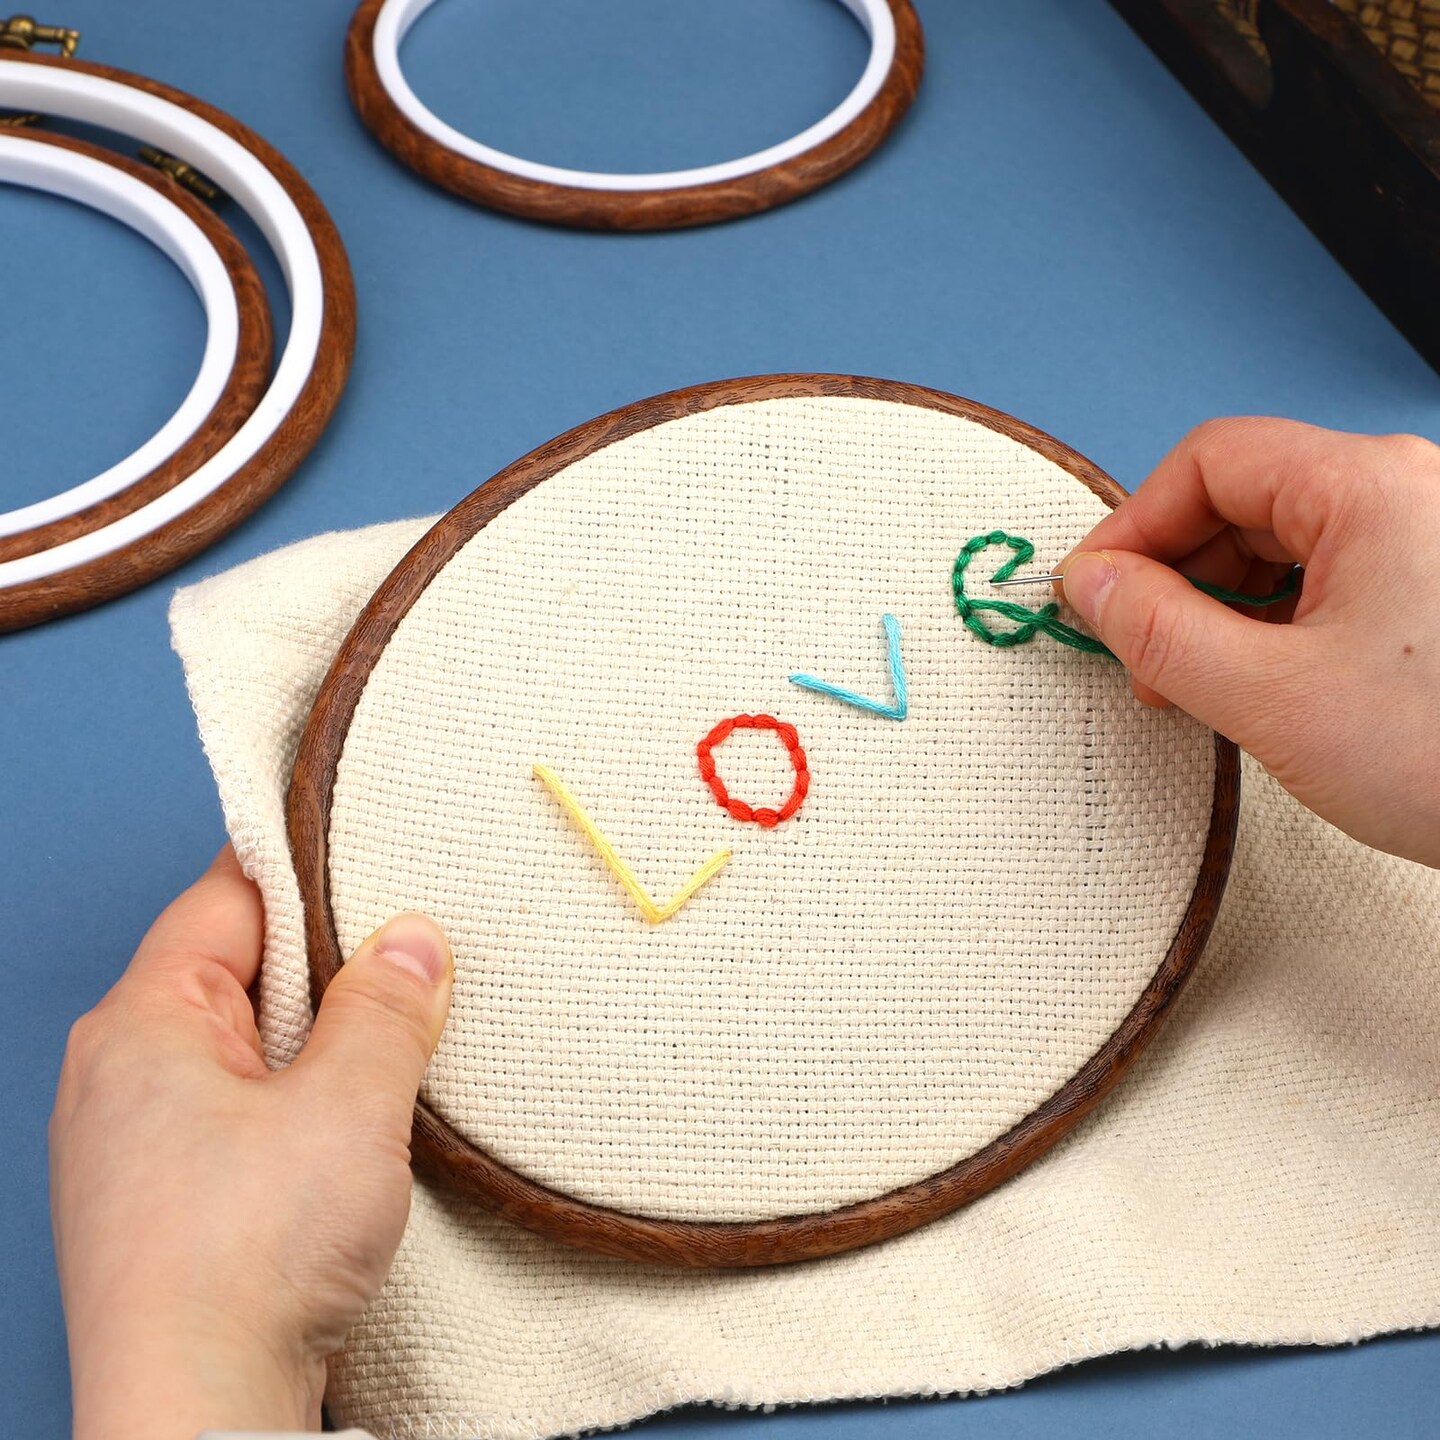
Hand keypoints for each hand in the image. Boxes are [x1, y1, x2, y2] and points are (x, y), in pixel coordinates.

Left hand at [50, 847, 452, 1438]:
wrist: (199, 1422)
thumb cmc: (245, 1261)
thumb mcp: (348, 1105)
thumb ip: (386, 1007)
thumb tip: (412, 939)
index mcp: (140, 1024)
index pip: (226, 900)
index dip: (306, 870)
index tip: (381, 853)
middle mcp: (123, 1075)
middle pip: (242, 974)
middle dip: (334, 967)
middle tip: (419, 959)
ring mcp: (143, 1145)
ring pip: (254, 1050)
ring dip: (330, 1046)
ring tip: (406, 1043)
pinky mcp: (174, 1206)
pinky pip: (250, 1116)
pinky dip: (311, 1106)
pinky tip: (366, 1124)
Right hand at [1059, 417, 1439, 867]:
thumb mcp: (1271, 697)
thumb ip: (1159, 630)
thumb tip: (1092, 586)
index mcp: (1370, 486)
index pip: (1210, 461)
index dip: (1134, 526)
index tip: (1093, 594)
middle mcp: (1406, 492)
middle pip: (1244, 498)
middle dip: (1176, 576)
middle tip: (1145, 659)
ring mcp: (1427, 538)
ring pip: (1283, 542)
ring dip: (1221, 606)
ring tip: (1203, 685)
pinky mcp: (1436, 588)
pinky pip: (1329, 578)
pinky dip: (1274, 623)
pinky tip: (1262, 685)